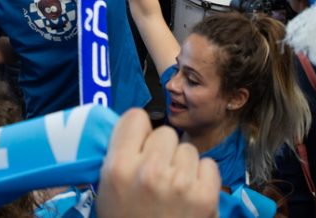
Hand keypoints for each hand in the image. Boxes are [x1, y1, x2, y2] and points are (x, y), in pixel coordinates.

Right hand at [96, 109, 220, 217]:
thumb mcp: (107, 192)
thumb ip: (119, 158)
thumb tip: (138, 130)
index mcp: (118, 167)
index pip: (134, 118)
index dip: (138, 132)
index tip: (140, 145)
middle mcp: (149, 170)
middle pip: (165, 133)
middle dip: (162, 151)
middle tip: (157, 175)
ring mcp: (180, 182)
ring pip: (188, 149)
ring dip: (183, 165)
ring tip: (174, 190)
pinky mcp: (205, 195)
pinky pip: (208, 165)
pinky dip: (202, 179)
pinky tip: (190, 196)